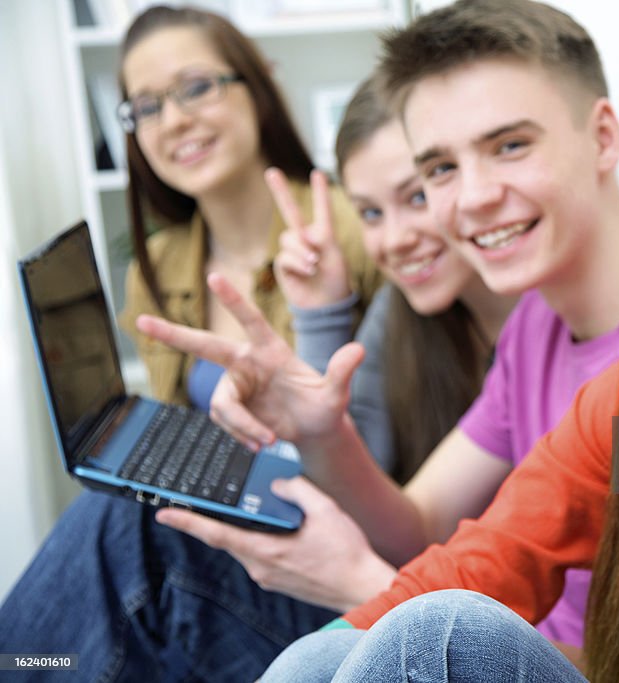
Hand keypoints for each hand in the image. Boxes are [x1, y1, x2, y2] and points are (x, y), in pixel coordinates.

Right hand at [136, 273, 363, 449]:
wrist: (314, 431)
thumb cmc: (325, 406)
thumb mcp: (336, 393)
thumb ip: (342, 372)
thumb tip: (359, 350)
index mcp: (270, 350)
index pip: (250, 320)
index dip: (233, 299)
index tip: (214, 275)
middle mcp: (247, 364)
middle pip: (204, 346)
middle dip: (173, 334)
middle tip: (141, 319)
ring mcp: (236, 386)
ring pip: (222, 404)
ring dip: (242, 425)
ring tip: (267, 439)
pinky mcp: (232, 409)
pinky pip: (226, 422)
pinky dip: (243, 435)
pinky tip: (261, 442)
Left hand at [154, 477, 396, 611]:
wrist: (362, 587)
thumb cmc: (346, 552)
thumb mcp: (326, 510)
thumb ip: (297, 490)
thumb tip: (276, 484)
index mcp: (266, 550)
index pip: (217, 534)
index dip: (188, 522)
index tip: (164, 512)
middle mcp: (261, 567)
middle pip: (227, 539)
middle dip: (213, 519)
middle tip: (197, 500)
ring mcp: (268, 576)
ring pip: (244, 546)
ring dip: (240, 528)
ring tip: (245, 508)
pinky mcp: (278, 580)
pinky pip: (258, 554)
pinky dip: (257, 538)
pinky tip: (272, 526)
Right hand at [268, 168, 351, 308]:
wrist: (326, 307)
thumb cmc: (336, 282)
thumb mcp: (335, 257)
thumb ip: (319, 240)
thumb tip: (300, 237)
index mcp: (323, 235)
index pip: (322, 210)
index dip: (320, 192)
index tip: (318, 172)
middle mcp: (305, 240)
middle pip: (290, 212)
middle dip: (280, 191)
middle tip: (271, 172)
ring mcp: (293, 252)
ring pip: (289, 238)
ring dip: (302, 249)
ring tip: (315, 263)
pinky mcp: (283, 265)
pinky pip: (285, 256)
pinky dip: (298, 262)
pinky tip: (309, 270)